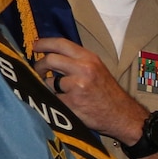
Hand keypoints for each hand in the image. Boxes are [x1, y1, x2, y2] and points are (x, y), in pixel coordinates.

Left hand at [32, 36, 146, 142]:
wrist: (122, 115)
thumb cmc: (108, 93)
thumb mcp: (97, 69)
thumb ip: (77, 61)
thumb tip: (52, 56)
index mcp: (89, 58)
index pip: (61, 44)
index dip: (44, 43)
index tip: (35, 46)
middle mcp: (83, 69)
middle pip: (50, 60)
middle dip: (40, 66)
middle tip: (39, 71)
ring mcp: (77, 86)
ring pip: (49, 82)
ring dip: (49, 87)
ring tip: (58, 92)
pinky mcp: (71, 103)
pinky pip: (53, 99)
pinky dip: (55, 101)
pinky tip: (64, 103)